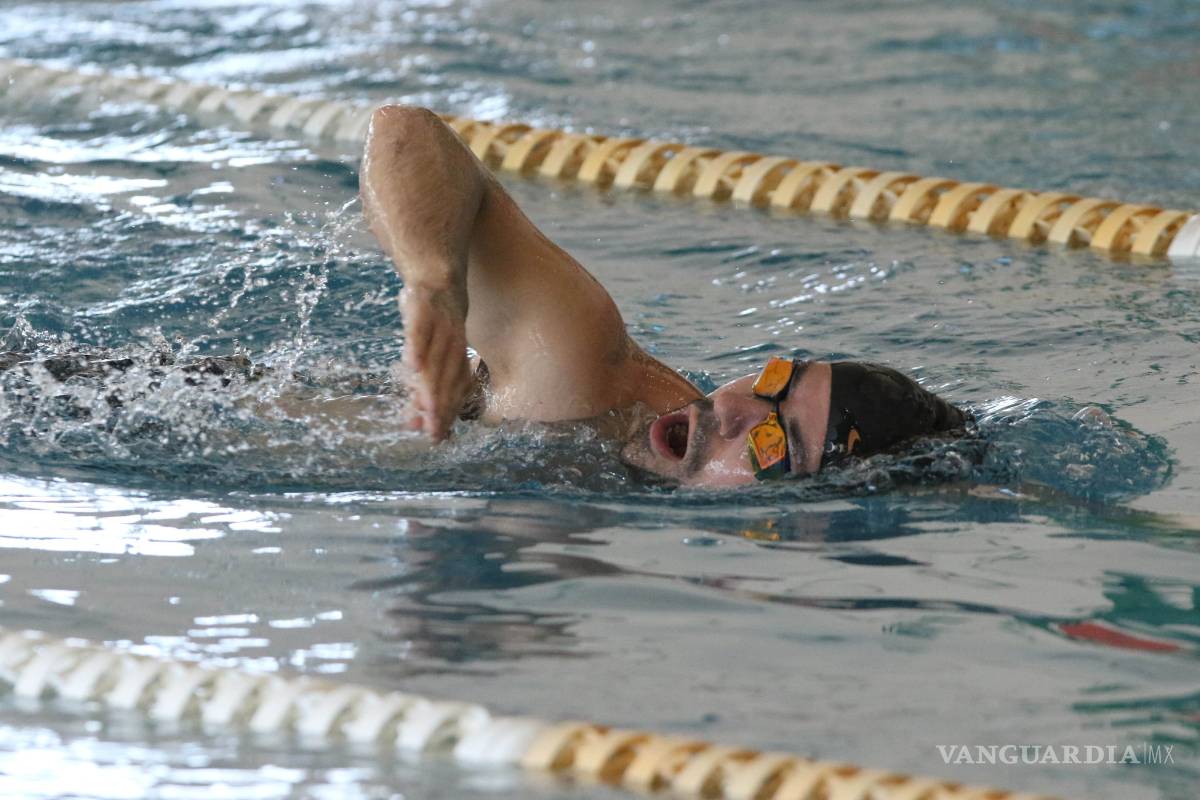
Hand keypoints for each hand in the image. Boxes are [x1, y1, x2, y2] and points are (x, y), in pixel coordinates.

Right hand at [399, 282, 471, 441]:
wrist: (438, 279)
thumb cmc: (434, 327)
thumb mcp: (433, 355)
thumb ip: (423, 387)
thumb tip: (414, 423)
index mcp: (458, 358)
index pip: (452, 390)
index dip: (445, 413)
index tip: (437, 436)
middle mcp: (453, 345)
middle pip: (446, 380)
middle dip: (440, 406)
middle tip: (431, 430)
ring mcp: (439, 328)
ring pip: (435, 360)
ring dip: (430, 385)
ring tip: (424, 408)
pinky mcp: (422, 310)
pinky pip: (418, 330)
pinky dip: (416, 346)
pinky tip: (411, 365)